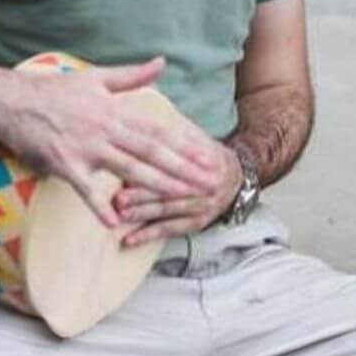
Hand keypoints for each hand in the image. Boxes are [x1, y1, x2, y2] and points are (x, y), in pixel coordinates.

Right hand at [0, 58, 228, 229]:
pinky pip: (85, 190)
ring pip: (129, 170)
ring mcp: (86, 149)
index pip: (157, 131)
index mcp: (115, 111)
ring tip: (182, 197)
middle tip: (208, 183)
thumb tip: (161, 63)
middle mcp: (105, 130)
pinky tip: (115, 222)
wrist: (12, 101)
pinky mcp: (65, 165)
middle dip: (183, 169)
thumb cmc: (55, 90)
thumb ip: (132, 75)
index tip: (207, 156)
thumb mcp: (96, 77)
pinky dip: (99, 206)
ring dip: (157, 185)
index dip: (184, 145)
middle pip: (151, 153)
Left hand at [111, 144, 242, 245]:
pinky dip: (148, 235)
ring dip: (142, 215)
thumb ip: (177, 132)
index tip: (127, 168)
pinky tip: (129, 240)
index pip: (174, 164)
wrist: (236, 178)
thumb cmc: (207, 155)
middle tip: (118, 199)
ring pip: (168, 211)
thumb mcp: (199, 138)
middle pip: (170, 190)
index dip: (150, 166)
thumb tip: (148, 116)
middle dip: (142, 195)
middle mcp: (206, 185)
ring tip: (120, 216)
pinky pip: (171, 230)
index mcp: (205, 161)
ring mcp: (203, 206)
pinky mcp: (198, 223)